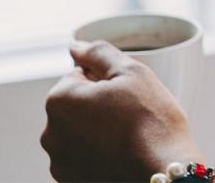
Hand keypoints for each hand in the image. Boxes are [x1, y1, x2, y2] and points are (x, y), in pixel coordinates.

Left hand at [42, 39, 204, 181]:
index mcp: (59, 99)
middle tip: (131, 116)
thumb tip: (75, 45)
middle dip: (100, 105)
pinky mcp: (72, 182)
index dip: (108, 80)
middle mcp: (50, 133)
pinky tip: (122, 157)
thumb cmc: (151, 121)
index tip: (128, 96)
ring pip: (81, 132)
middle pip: (77, 104)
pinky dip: (100, 155)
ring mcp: (59, 162)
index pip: (80, 75)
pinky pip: (84, 157)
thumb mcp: (131, 71)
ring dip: (99, 130)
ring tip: (128, 138)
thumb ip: (98, 52)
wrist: (165, 172)